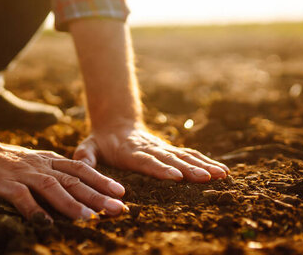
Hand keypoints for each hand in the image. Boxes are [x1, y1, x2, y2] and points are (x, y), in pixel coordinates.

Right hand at [0, 132, 127, 219]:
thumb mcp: (28, 163)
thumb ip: (47, 174)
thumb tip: (72, 193)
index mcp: (45, 160)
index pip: (79, 169)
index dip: (101, 180)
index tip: (121, 192)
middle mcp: (37, 165)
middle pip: (73, 179)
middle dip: (98, 194)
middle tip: (119, 208)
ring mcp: (20, 174)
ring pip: (52, 187)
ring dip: (72, 203)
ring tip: (90, 218)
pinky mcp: (1, 184)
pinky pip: (21, 198)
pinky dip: (34, 210)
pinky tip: (46, 224)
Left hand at [73, 123, 229, 182]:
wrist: (115, 124)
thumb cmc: (100, 142)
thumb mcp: (88, 147)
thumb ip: (84, 155)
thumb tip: (81, 161)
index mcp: (130, 152)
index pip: (146, 161)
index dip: (161, 169)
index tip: (176, 177)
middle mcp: (150, 149)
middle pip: (170, 160)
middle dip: (188, 169)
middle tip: (204, 178)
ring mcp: (162, 148)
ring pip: (184, 157)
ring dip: (202, 166)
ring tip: (220, 175)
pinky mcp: (170, 150)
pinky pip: (190, 155)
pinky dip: (206, 162)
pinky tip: (222, 171)